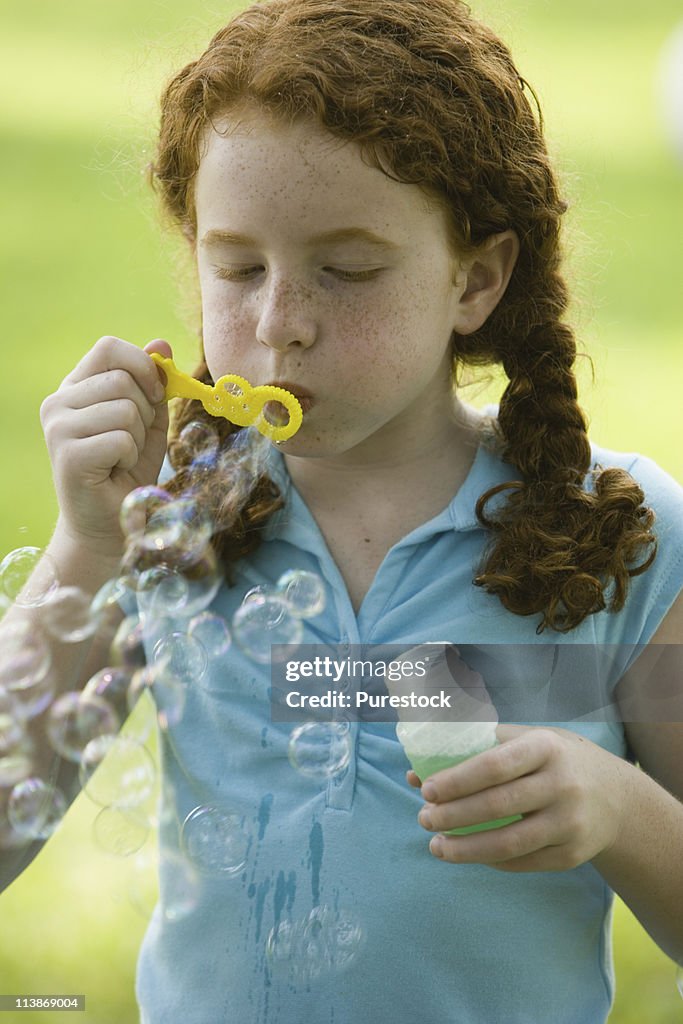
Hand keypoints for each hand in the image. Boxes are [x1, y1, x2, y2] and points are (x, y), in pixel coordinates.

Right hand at [40, 336, 170, 555]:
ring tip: (122, 459)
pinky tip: (115, 472)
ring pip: (125, 409)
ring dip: (138, 439)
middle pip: (123, 379)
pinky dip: (131, 457)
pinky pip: (121, 438)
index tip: (155, 395)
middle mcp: (58, 403)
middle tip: (131, 443)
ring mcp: (58, 428)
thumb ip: (154, 386)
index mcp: (75, 388)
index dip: (142, 366)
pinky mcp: (67, 454)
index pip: (109, 348)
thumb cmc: (128, 472)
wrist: (108, 524)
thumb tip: (162, 344)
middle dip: (144, 413)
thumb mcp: (148, 422)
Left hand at [409, 725, 629, 871]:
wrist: (617, 797)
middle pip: (498, 805)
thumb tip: (416, 772)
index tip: (426, 789)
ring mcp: (570, 823)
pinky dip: (489, 860)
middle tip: (424, 818)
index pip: (495, 764)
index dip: (457, 779)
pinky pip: (522, 863)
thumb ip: (474, 751)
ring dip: (465, 848)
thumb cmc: (554, 760)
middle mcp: (562, 784)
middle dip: (453, 815)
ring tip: (436, 846)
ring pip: (508, 843)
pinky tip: (468, 852)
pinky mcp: (572, 855)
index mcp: (546, 747)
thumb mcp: (526, 741)